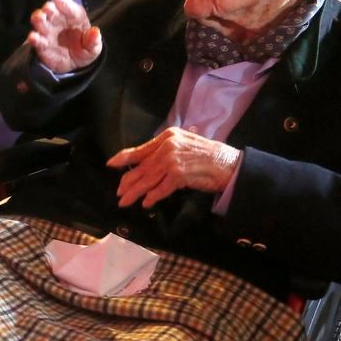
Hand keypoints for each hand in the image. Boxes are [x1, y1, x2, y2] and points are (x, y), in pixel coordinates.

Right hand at [27, 0, 100, 72]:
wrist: (74, 63)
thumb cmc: (84, 48)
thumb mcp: (93, 47)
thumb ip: (93, 40)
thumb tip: (95, 32)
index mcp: (73, 16)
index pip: (67, 5)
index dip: (63, 2)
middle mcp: (58, 20)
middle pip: (51, 10)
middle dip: (49, 8)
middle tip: (48, 8)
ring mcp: (48, 32)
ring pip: (41, 22)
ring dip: (39, 19)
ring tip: (39, 18)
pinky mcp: (41, 45)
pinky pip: (37, 40)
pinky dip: (34, 38)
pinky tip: (33, 37)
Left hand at [106, 127, 240, 207]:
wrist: (228, 164)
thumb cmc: (208, 156)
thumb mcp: (184, 145)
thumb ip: (165, 151)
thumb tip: (147, 165)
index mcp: (167, 136)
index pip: (140, 149)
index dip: (124, 158)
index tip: (111, 164)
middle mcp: (167, 146)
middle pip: (141, 167)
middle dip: (128, 182)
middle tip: (119, 192)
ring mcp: (172, 160)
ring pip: (147, 179)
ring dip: (135, 193)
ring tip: (125, 201)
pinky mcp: (179, 174)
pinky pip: (161, 189)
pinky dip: (152, 197)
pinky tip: (146, 203)